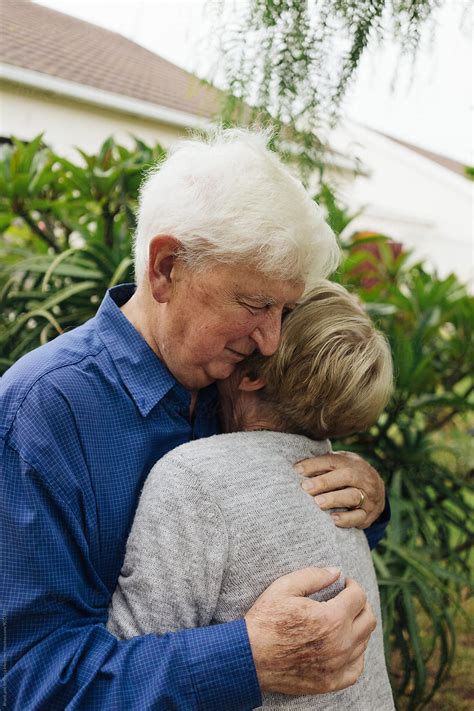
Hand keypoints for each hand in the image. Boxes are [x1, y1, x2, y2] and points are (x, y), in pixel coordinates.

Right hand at [245, 567, 375, 693]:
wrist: (249, 657)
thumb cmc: (265, 619)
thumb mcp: (285, 587)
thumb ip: (314, 575)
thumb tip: (337, 571)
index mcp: (332, 618)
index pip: (359, 596)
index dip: (352, 584)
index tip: (344, 582)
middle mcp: (341, 644)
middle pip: (369, 619)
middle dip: (361, 604)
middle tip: (347, 598)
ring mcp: (337, 666)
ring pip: (364, 643)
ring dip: (357, 626)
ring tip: (342, 618)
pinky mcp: (330, 682)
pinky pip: (356, 668)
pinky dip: (355, 654)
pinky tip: (344, 645)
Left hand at [295, 451, 384, 528]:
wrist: (377, 489)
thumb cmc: (347, 475)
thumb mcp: (339, 464)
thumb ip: (322, 466)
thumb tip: (296, 467)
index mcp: (351, 462)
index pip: (333, 460)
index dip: (314, 464)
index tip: (296, 470)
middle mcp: (363, 477)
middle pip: (346, 476)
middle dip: (325, 482)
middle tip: (306, 488)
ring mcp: (369, 496)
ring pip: (354, 496)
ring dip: (334, 499)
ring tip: (318, 503)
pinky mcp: (369, 514)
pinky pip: (359, 517)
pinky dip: (346, 519)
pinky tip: (333, 519)